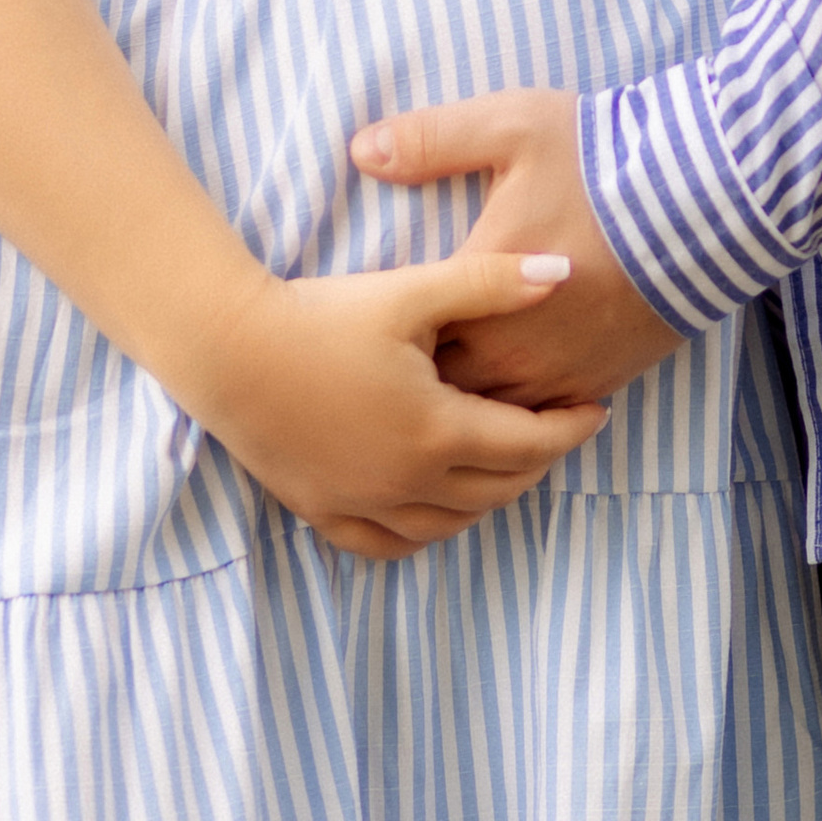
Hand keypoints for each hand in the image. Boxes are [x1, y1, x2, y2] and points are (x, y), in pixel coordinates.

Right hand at [191, 248, 607, 561]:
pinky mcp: (322, 512)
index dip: (572, 428)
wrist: (226, 347)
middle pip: (500, 488)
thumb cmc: (322, 314)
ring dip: (490, 496)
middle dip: (539, 461)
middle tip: (556, 428)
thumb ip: (491, 284)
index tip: (595, 408)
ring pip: (452, 523)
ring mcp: (362, 505)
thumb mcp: (412, 292)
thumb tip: (562, 275)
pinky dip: (426, 529)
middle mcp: (406, 482)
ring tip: (504, 460)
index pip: (531, 444)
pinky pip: (390, 545)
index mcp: (436, 431)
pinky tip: (435, 503)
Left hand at [351, 90, 682, 407]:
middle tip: (400, 358)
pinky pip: (540, 425)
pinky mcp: (598, 386)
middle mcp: (510, 348)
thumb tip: (362, 150)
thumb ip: (430, 140)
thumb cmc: (604, 161)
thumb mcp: (510, 127)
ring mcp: (556, 375)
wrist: (707, 202)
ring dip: (465, 401)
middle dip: (417, 376)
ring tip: (443, 385)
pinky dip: (516, 416)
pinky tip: (505, 395)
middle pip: (438, 387)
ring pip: (486, 417)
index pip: (407, 332)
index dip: (388, 330)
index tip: (379, 318)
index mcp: (476, 288)